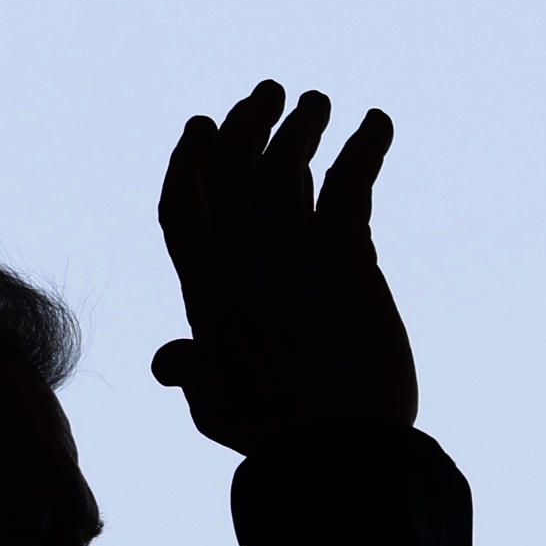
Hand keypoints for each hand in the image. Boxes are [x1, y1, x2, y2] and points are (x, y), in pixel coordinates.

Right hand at [155, 80, 416, 454]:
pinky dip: (367, 145)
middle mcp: (238, 262)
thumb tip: (166, 360)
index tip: (202, 127)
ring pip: (288, 164)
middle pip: (233, 169)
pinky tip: (379, 122)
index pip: (181, 206)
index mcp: (202, 293)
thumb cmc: (272, 438)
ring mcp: (289, 252)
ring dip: (304, 124)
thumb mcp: (213, 406)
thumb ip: (191, 373)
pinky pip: (352, 181)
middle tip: (269, 96)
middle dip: (247, 123)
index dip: (190, 162)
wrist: (333, 449)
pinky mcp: (344, 254)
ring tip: (319, 101)